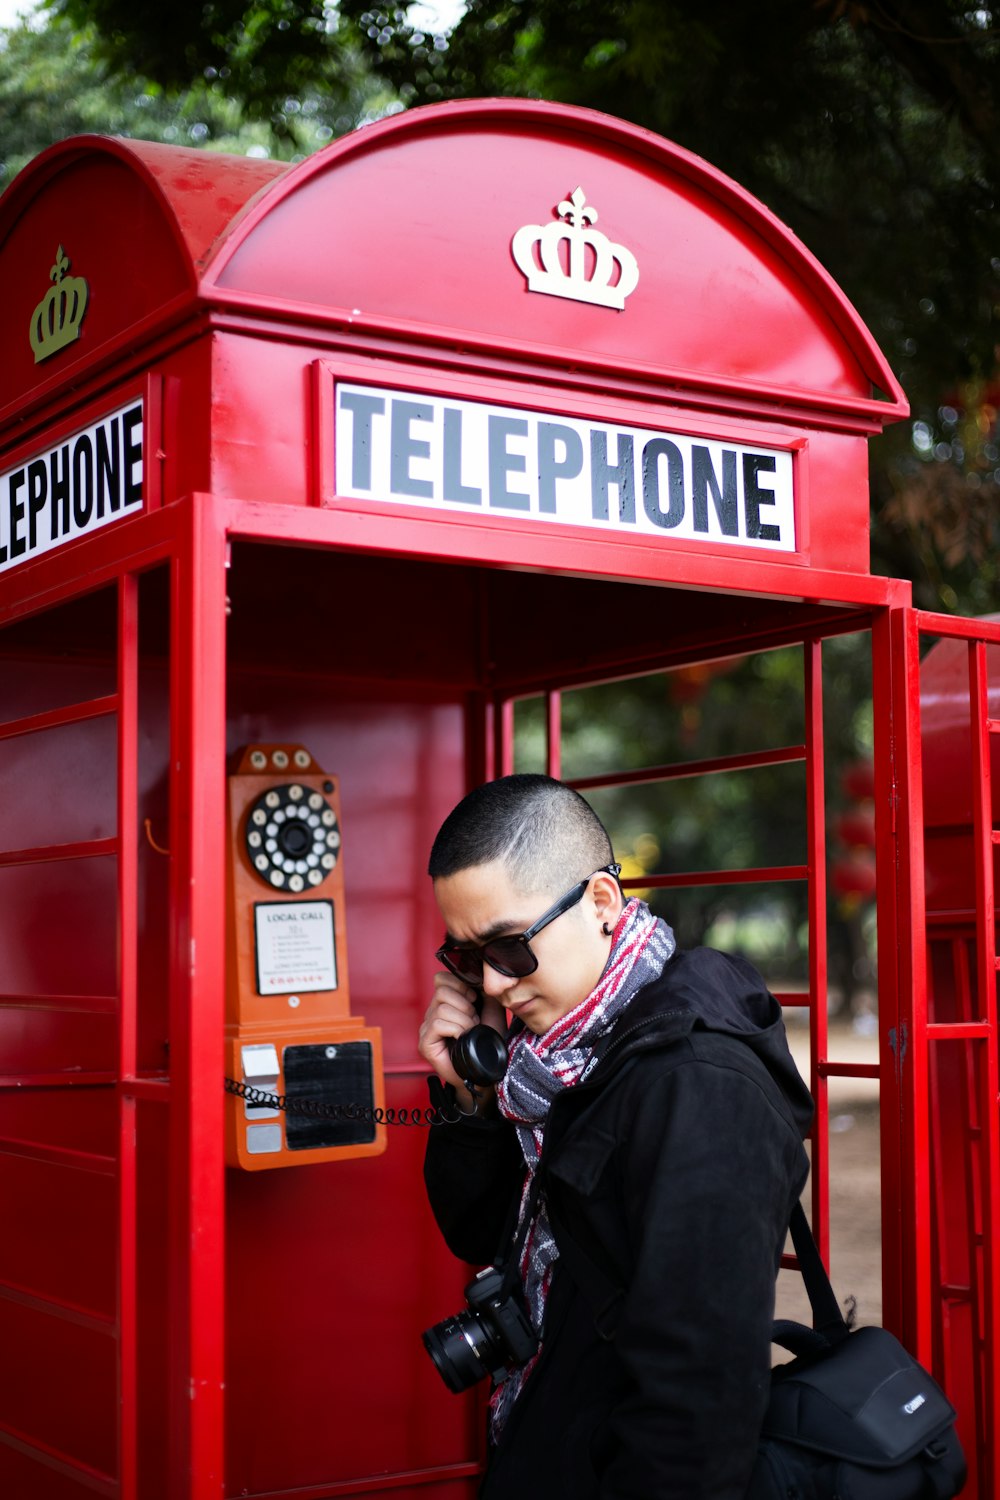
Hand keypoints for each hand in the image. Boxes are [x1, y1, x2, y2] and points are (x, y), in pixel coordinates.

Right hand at [418, 972, 507, 1092]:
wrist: (487, 1071)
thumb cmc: (488, 1042)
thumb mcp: (492, 1008)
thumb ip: (485, 989)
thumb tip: (480, 975)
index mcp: (445, 1003)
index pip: (441, 978)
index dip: (461, 985)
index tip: (475, 1000)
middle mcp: (432, 1013)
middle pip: (442, 991)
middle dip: (465, 1006)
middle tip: (474, 1022)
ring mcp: (427, 1028)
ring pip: (442, 1008)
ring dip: (463, 1020)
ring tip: (469, 1032)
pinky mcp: (425, 1043)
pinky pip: (438, 1023)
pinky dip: (456, 1029)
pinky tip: (462, 1038)